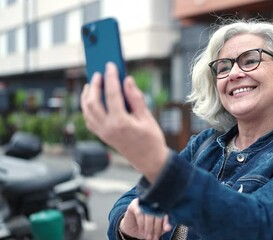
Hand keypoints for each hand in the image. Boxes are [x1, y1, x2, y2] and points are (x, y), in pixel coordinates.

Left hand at [80, 62, 168, 181]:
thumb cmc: (151, 139)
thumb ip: (135, 98)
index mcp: (121, 122)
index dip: (111, 77)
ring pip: (86, 111)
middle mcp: (108, 127)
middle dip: (94, 85)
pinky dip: (87, 108)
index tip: (110, 65)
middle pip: (92, 102)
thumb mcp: (147, 117)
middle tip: (99, 73)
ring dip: (87, 96)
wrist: (149, 161)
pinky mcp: (102, 136)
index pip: (112, 94)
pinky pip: (88, 119)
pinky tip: (92, 100)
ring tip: (92, 84)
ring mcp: (103, 133)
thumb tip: (127, 80)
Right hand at [120, 198, 171, 239]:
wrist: (132, 228)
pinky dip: (141, 223)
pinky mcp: (134, 204)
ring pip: (148, 214)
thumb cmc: (146, 226)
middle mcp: (152, 202)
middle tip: (154, 237)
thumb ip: (163, 227)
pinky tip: (141, 230)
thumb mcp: (157, 228)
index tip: (166, 229)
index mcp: (160, 206)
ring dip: (148, 228)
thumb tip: (168, 228)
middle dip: (156, 228)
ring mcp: (143, 202)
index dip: (166, 221)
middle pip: (157, 214)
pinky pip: (139, 213)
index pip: (166, 211)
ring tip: (148, 236)